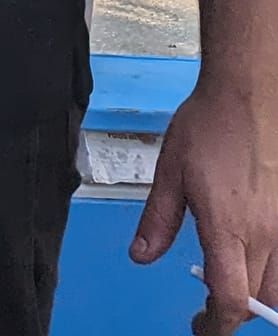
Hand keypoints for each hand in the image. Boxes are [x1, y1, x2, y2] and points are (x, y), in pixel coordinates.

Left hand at [132, 81, 277, 332]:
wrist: (250, 92)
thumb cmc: (209, 126)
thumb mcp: (170, 171)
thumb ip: (158, 220)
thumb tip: (141, 256)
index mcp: (229, 227)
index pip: (230, 300)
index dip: (215, 326)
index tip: (199, 327)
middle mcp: (265, 235)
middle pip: (257, 301)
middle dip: (233, 313)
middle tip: (208, 304)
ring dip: (257, 296)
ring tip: (231, 280)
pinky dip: (273, 272)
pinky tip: (254, 256)